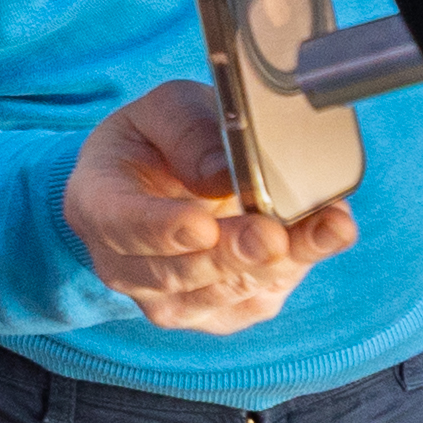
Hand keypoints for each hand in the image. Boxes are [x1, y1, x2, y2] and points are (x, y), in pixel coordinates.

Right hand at [62, 79, 350, 337]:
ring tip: (325, 229)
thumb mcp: (166, 109)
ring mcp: (168, 299)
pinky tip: (326, 235)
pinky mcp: (217, 313)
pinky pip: (256, 301)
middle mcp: (123, 266)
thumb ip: (190, 132)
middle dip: (232, 255)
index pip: (121, 226)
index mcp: (97, 204)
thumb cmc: (159, 140)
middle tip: (272, 234)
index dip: (162, 230)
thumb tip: (227, 175)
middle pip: (177, 273)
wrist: (164, 179)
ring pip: (222, 294)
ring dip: (278, 264)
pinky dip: (297, 268)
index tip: (202, 225)